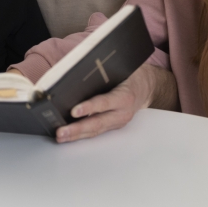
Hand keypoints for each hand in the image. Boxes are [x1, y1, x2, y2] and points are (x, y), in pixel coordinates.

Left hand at [54, 64, 173, 143]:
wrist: (146, 87)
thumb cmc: (130, 75)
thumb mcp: (120, 70)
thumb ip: (102, 74)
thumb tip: (76, 75)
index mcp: (125, 96)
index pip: (105, 102)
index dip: (89, 108)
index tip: (74, 111)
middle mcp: (122, 112)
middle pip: (98, 122)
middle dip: (77, 128)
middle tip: (61, 132)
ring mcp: (118, 121)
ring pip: (96, 131)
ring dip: (76, 135)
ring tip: (61, 136)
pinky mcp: (114, 126)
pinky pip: (97, 131)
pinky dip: (82, 134)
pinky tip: (69, 135)